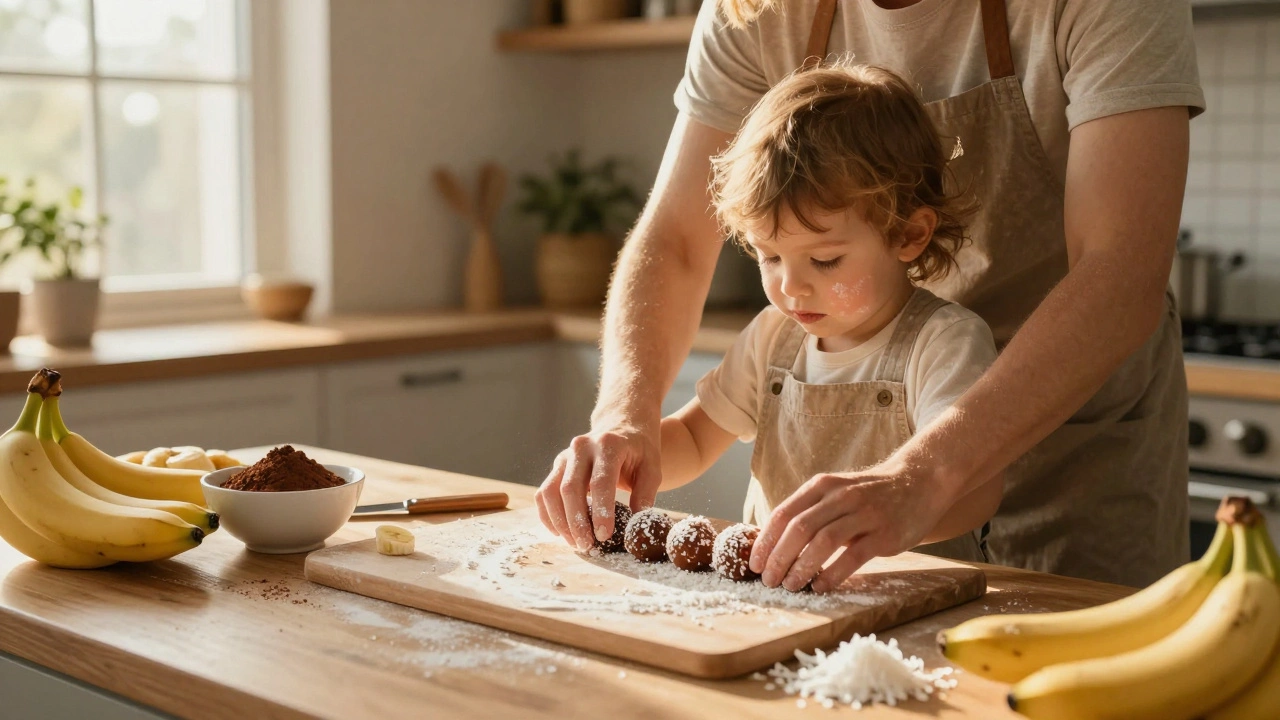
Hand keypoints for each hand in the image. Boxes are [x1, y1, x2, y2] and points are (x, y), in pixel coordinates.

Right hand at [535, 422, 661, 550]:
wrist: (622, 423)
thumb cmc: (639, 449)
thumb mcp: (652, 466)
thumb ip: (646, 493)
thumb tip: (637, 524)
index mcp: (609, 445)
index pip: (600, 481)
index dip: (601, 511)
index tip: (604, 535)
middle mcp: (582, 447)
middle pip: (570, 488)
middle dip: (576, 522)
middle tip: (587, 545)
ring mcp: (566, 455)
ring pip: (550, 491)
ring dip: (559, 521)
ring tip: (575, 543)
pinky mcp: (557, 466)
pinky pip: (543, 492)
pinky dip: (547, 515)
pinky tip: (560, 532)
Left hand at [748, 460, 943, 592]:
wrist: (919, 482)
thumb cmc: (870, 495)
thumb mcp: (836, 493)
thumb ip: (810, 512)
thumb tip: (774, 545)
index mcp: (822, 486)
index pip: (784, 514)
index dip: (766, 541)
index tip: (755, 564)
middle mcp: (840, 496)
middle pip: (799, 528)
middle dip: (779, 557)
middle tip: (769, 581)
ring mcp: (864, 513)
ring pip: (823, 541)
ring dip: (802, 567)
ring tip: (791, 586)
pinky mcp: (884, 533)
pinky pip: (852, 556)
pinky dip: (832, 574)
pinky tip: (820, 586)